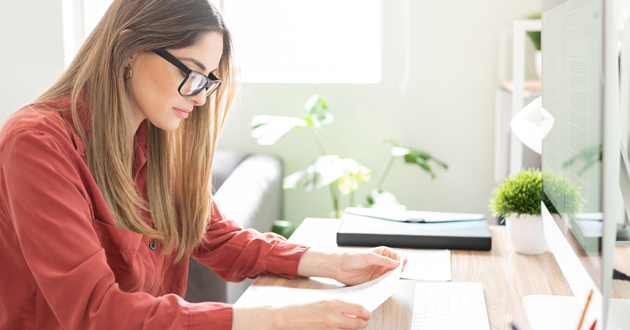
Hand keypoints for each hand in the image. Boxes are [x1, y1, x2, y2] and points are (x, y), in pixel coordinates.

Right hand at [232, 299, 370, 329]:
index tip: (367, 313)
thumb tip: (349, 309)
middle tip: (364, 321)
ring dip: (353, 328)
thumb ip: (335, 305)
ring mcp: (328, 328)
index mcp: (332, 304)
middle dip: (363, 323)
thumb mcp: (319, 300)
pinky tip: (339, 328)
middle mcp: (332, 317)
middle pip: (359, 324)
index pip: (359, 309)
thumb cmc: (298, 306)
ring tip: (352, 324)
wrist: (282, 318)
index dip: (366, 313)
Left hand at [333, 246, 406, 285]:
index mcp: (382, 253)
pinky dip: (386, 283)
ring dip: (393, 277)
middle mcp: (382, 262)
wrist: (339, 267)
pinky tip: (386, 283)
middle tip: (398, 272)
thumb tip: (396, 263)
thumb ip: (382, 260)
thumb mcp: (368, 256)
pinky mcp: (374, 280)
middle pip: (396, 266)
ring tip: (391, 278)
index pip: (397, 255)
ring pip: (391, 275)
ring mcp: (378, 271)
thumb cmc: (351, 257)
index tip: (403, 263)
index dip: (402, 259)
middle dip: (399, 269)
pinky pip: (384, 282)